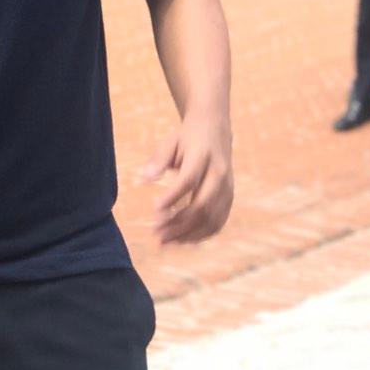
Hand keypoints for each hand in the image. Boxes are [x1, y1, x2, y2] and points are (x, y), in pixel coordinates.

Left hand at [145, 114, 233, 244]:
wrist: (215, 129)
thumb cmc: (187, 137)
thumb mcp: (170, 142)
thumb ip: (157, 161)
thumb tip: (140, 181)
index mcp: (203, 156)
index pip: (188, 180)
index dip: (172, 197)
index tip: (154, 210)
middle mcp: (219, 174)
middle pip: (202, 205)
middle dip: (178, 223)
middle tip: (155, 232)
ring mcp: (227, 188)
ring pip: (211, 218)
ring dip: (187, 234)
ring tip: (164, 240)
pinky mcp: (229, 198)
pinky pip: (218, 223)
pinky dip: (200, 235)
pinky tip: (181, 240)